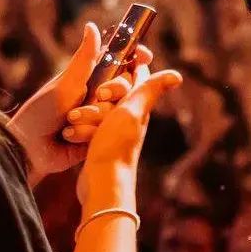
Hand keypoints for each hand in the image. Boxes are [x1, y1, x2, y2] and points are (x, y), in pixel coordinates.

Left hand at [8, 23, 151, 183]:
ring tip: (71, 119)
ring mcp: (99, 117)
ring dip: (95, 116)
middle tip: (100, 94)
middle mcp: (98, 95)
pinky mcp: (98, 137)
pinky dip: (90, 133)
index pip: (122, 63)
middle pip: (126, 87)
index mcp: (91, 77)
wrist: (29, 147)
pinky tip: (70, 135)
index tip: (143, 56)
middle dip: (115, 91)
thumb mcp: (67, 82)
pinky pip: (108, 133)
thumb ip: (85, 58)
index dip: (136, 58)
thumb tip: (92, 26)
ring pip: (119, 112)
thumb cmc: (43, 110)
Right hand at [76, 58, 182, 204]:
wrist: (102, 181)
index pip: (136, 74)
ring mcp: (113, 128)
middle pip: (110, 91)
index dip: (122, 69)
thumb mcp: (133, 111)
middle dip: (98, 98)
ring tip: (78, 123)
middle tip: (97, 104)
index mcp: (139, 104)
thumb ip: (150, 89)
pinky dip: (80, 129)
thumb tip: (177, 75)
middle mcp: (128, 114)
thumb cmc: (117, 145)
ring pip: (95, 108)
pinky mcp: (98, 141)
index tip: (111, 78)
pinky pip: (86, 126)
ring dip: (85, 114)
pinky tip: (73, 136)